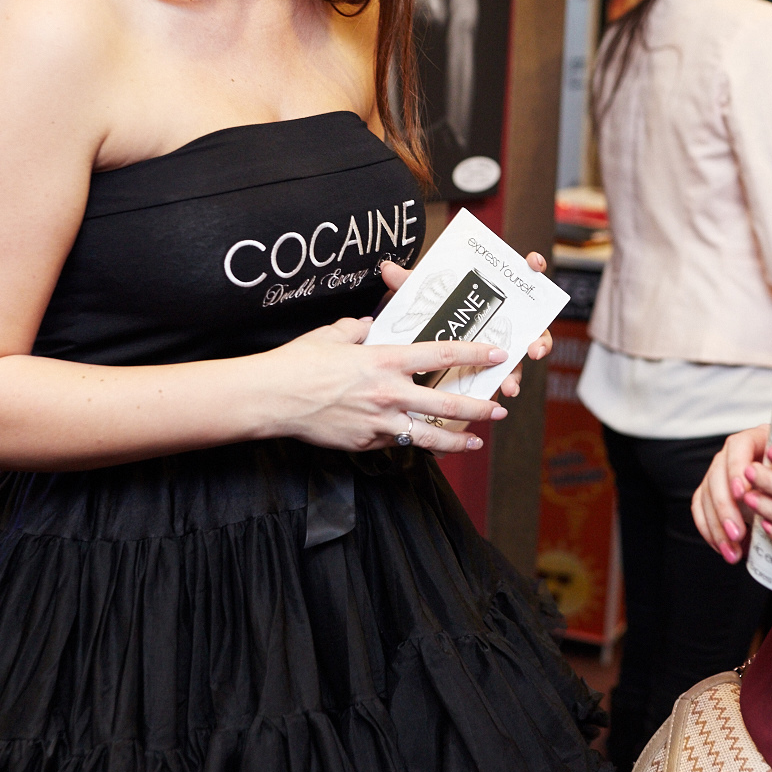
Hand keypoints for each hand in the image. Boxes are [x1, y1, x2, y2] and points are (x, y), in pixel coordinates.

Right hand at [266, 316, 505, 453]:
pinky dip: (411, 443)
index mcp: (385, 359)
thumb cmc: (299, 362)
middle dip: (478, 408)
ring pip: (429, 436)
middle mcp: (389, 392)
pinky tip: (423, 445)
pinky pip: (395, 443)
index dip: (474, 354)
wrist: (272, 398)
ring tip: (476, 442)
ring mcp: (379, 422)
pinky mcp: (365, 442)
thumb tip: (365, 326)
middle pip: (446, 403)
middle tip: (499, 410)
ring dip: (457, 440)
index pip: (441, 354)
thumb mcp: (332, 335)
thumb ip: (356, 329)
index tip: (498, 355)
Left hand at [377, 250, 554, 398]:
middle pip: (532, 324)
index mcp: (493, 294)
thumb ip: (410, 284)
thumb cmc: (432, 310)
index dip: (532, 267)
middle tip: (533, 348)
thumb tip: (388, 269)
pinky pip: (504, 376)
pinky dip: (504, 385)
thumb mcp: (422, 297)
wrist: (423, 344)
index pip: (520, 275)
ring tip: (511, 386)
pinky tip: (499, 395)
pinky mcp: (494, 368)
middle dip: (538, 337)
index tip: (534, 265)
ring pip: (520, 357)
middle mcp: (505, 318)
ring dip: (520, 371)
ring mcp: (503, 344)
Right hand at [691, 425, 771, 562]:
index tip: (742, 493)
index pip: (738, 447)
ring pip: (706, 494)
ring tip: (731, 551)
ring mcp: (722, 472)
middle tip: (736, 533)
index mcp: (758, 439)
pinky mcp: (714, 491)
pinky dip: (709, 529)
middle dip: (724, 507)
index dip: (737, 469)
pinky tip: (721, 547)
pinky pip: (701, 508)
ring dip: (716, 526)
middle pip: (717, 474)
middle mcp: (735, 453)